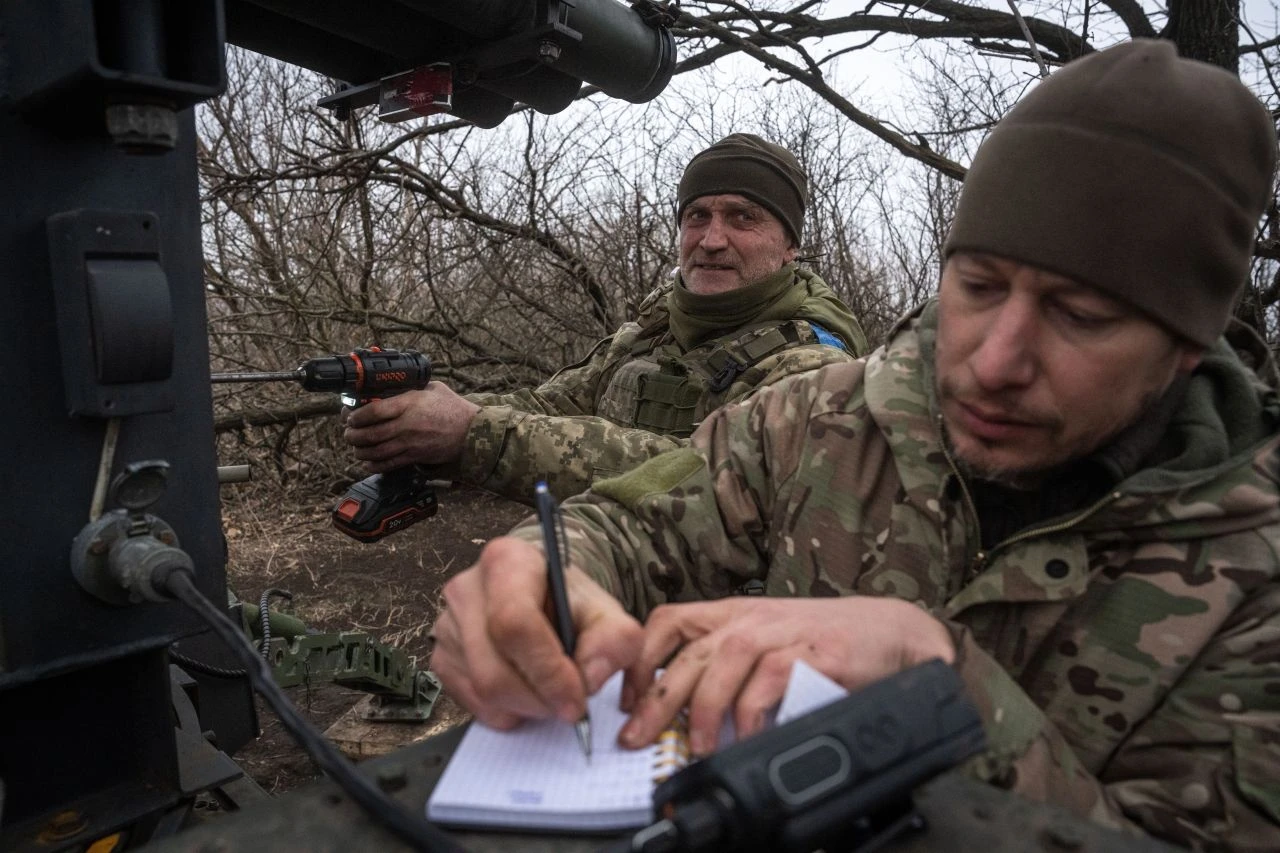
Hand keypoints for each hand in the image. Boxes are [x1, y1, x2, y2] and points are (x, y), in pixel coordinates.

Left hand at [342, 381, 479, 470]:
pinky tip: (368, 461)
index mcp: (409, 405)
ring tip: (356, 447)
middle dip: (352, 435)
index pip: (373, 412)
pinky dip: (374, 465)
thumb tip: (392, 386)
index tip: (350, 416)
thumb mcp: (432, 388)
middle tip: (348, 432)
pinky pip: (388, 464)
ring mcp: (410, 444)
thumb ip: (411, 388)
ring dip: (360, 451)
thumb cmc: (453, 408)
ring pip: (375, 452)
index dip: (356, 416)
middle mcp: (406, 425)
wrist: (471, 432)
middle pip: (369, 434)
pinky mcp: (414, 457)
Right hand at [429, 536, 644, 730]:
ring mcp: (446, 625)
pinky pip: (471, 703)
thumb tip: (589, 679)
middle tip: (570, 706)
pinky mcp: (440, 657)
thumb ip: (615, 640)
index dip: (547, 671)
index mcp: (507, 561)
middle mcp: (466, 588)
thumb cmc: (571, 604)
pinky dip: (506, 711)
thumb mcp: (606, 612)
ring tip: (551, 693)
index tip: (577, 700)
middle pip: (494, 669)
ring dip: (526, 708)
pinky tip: (526, 692)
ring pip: (482, 692)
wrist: (543, 598)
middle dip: (539, 700)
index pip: (515, 623)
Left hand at [618, 596, 954, 756]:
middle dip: (656, 698)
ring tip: (693, 748)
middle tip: (636, 738)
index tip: (626, 701)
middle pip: (689, 651)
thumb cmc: (830, 644)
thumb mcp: (769, 644)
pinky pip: (771, 681)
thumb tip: (681, 713)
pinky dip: (752, 714)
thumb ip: (730, 669)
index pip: (669, 622)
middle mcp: (754, 618)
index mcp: (735, 615)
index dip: (640, 661)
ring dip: (702, 709)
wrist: (898, 634)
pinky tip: (746, 739)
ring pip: (724, 662)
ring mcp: (785, 633)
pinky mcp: (816, 653)